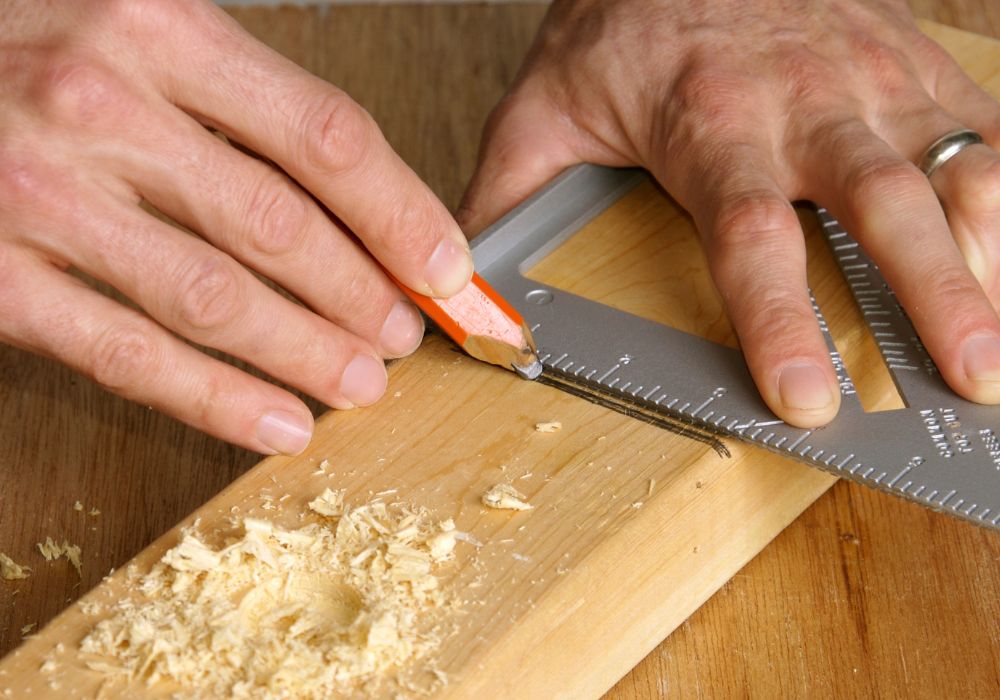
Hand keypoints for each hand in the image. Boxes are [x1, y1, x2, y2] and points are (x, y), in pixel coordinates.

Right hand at [0, 0, 471, 453]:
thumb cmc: (24, 43)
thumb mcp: (135, 29)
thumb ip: (235, 99)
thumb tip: (350, 194)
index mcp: (158, 29)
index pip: (325, 138)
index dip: (403, 214)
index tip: (444, 266)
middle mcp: (102, 106)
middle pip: (281, 227)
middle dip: (361, 296)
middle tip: (401, 334)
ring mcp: (43, 196)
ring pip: (217, 301)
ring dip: (306, 354)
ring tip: (360, 383)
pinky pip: (131, 355)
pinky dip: (218, 400)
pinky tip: (278, 422)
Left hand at [459, 0, 999, 427]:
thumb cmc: (624, 21)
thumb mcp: (543, 104)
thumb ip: (508, 193)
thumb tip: (466, 284)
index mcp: (709, 122)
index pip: (750, 235)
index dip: (779, 320)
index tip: (806, 396)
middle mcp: (803, 101)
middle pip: (880, 203)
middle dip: (932, 294)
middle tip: (968, 380)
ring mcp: (870, 78)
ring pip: (952, 164)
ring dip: (988, 254)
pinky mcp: (912, 64)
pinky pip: (982, 130)